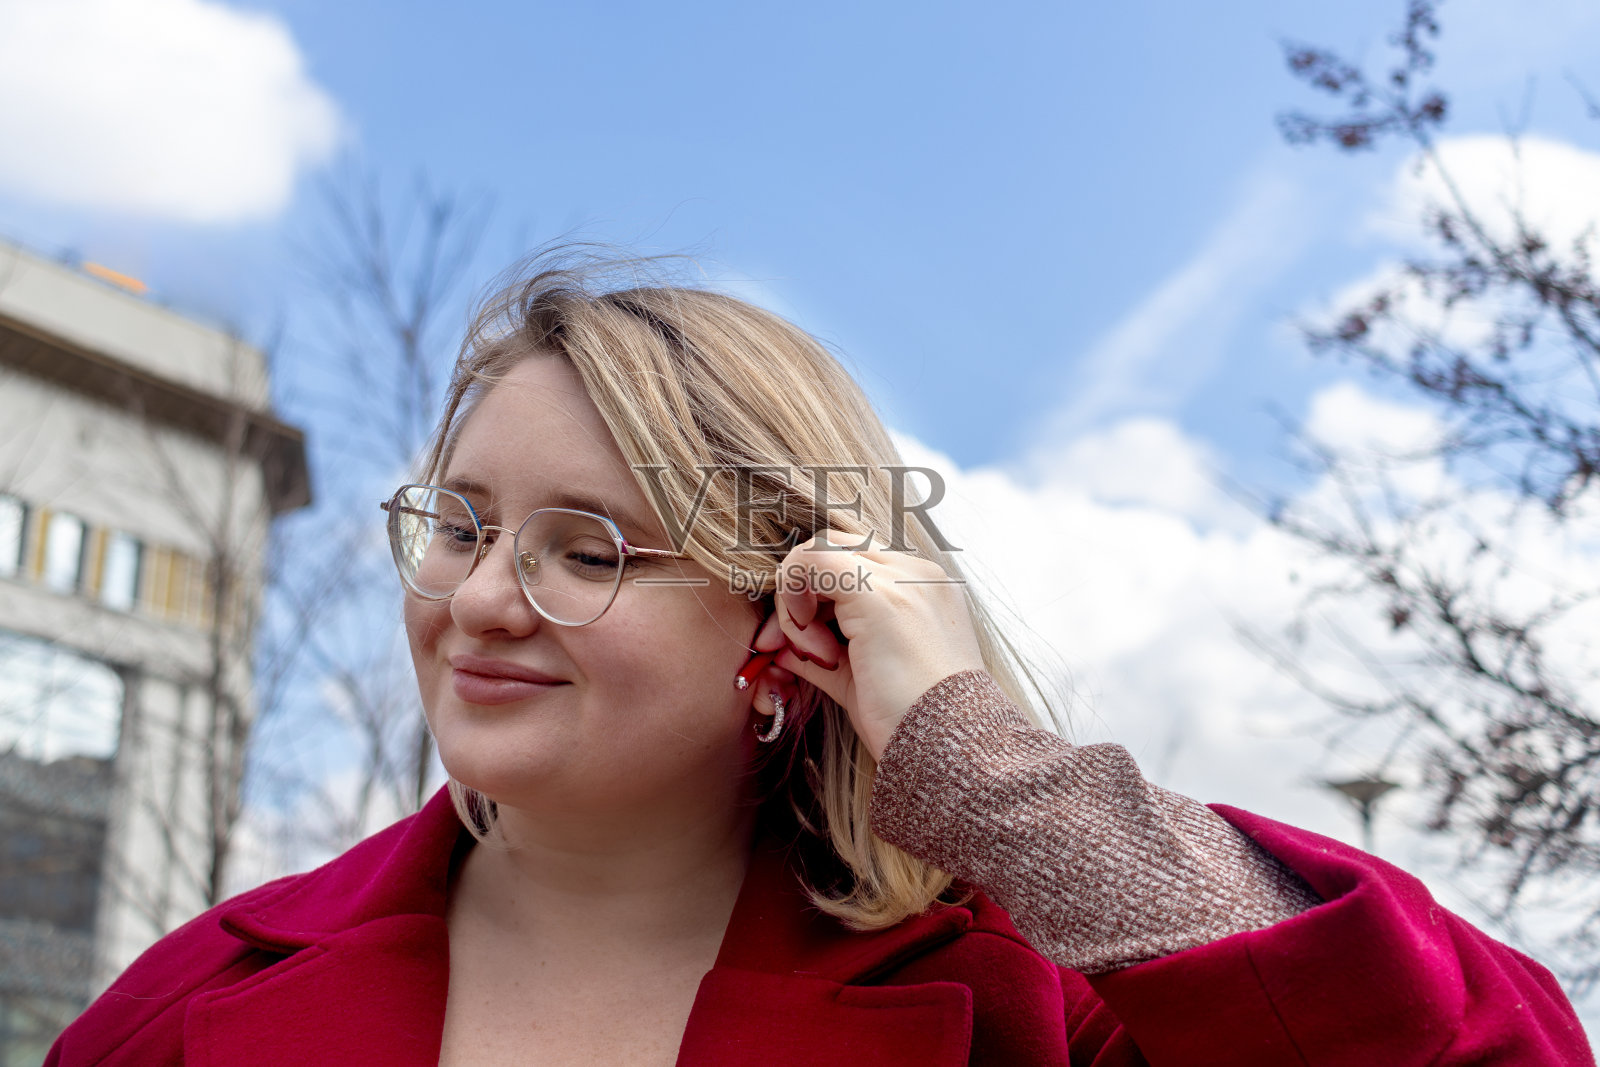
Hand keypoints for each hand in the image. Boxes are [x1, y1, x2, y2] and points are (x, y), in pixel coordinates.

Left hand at [751, 529, 984, 759]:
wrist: (948, 747)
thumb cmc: (912, 723)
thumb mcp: (860, 680)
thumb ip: (821, 655)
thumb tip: (780, 648)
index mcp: (922, 589)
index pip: (853, 563)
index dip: (815, 597)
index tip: (802, 648)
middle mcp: (916, 572)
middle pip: (834, 547)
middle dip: (800, 591)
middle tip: (790, 645)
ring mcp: (900, 577)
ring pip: (817, 553)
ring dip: (797, 606)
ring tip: (819, 659)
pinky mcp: (877, 593)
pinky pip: (810, 565)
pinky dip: (794, 604)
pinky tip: (816, 650)